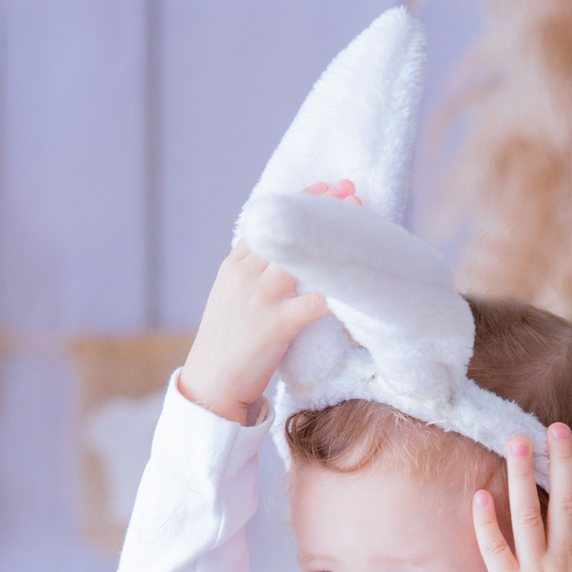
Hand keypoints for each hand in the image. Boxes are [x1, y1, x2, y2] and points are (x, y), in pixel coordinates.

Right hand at [178, 182, 358, 424]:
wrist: (210, 385)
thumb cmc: (226, 346)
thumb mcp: (230, 301)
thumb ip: (252, 277)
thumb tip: (284, 261)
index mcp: (234, 266)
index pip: (266, 222)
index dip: (297, 201)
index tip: (323, 186)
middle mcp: (245, 276)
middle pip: (286, 232)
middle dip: (319, 209)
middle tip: (351, 191)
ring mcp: (260, 299)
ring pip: (300, 258)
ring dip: (333, 240)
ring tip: (361, 225)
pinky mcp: (276, 325)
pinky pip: (314, 302)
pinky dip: (338, 290)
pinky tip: (359, 281)